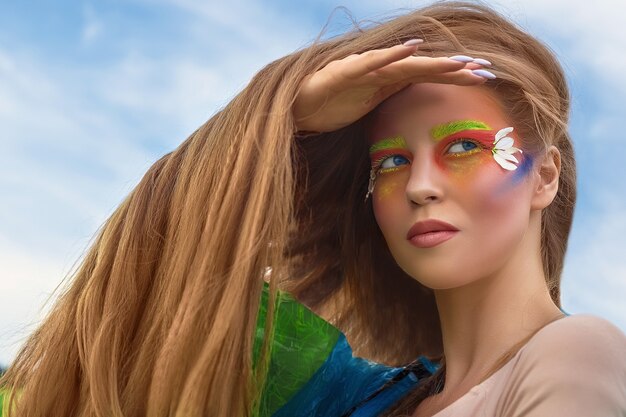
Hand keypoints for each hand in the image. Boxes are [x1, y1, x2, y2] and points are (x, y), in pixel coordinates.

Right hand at [292, 41, 493, 132]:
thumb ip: (390, 96)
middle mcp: (381, 69)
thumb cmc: (333, 104)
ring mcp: (365, 68)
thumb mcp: (370, 104)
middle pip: (425, 68)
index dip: (455, 76)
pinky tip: (412, 49)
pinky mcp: (346, 73)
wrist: (299, 106)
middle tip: (486, 71)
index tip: (483, 79)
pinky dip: (392, 55)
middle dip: (456, 70)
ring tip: (461, 63)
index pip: (428, 76)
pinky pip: (373, 63)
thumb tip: (415, 101)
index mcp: (389, 79)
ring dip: (434, 63)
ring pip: (405, 64)